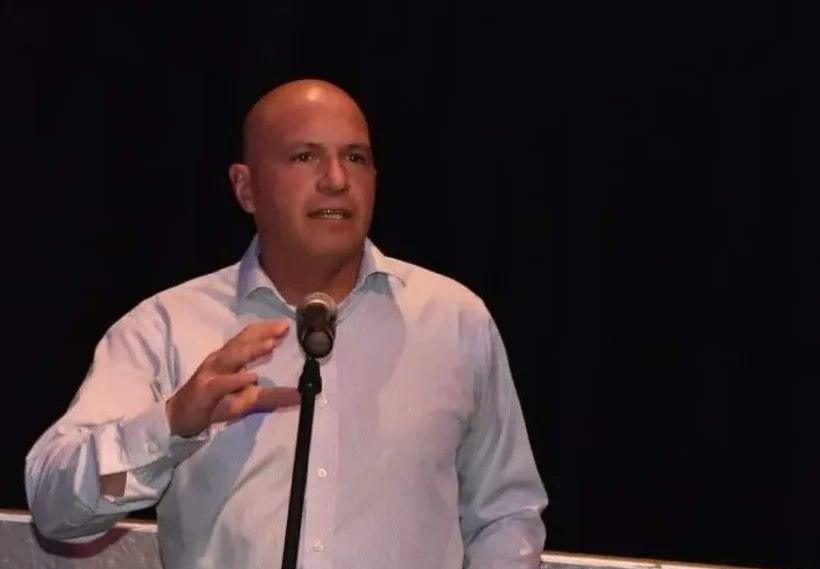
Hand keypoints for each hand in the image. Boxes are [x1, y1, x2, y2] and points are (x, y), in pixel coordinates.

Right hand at [166, 320, 299, 436]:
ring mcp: (211, 374)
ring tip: (270, 345)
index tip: (286, 324)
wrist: (180, 418)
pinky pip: (221, 384)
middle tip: (283, 327)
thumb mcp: (246, 400)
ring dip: (251, 350)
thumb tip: (300, 396)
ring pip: (231, 357)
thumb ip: (271, 396)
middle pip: (241, 342)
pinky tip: (250, 377)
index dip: (266, 329)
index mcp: (228, 357)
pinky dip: (235, 380)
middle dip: (262, 333)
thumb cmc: (214, 403)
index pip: (247, 338)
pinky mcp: (204, 391)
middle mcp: (219, 361)